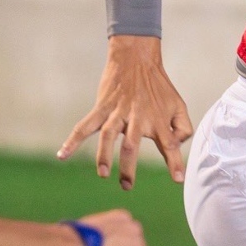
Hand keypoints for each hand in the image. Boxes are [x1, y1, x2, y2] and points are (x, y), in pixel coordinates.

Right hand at [59, 35, 192, 189]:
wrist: (137, 59)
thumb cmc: (160, 87)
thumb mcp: (179, 106)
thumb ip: (183, 128)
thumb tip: (177, 146)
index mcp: (158, 120)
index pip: (170, 145)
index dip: (175, 162)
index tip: (178, 179)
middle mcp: (138, 118)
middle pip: (132, 146)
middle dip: (129, 167)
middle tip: (127, 185)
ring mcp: (118, 112)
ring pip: (108, 136)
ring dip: (103, 155)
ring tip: (102, 173)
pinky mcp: (102, 107)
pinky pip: (85, 125)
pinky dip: (73, 139)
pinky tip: (62, 154)